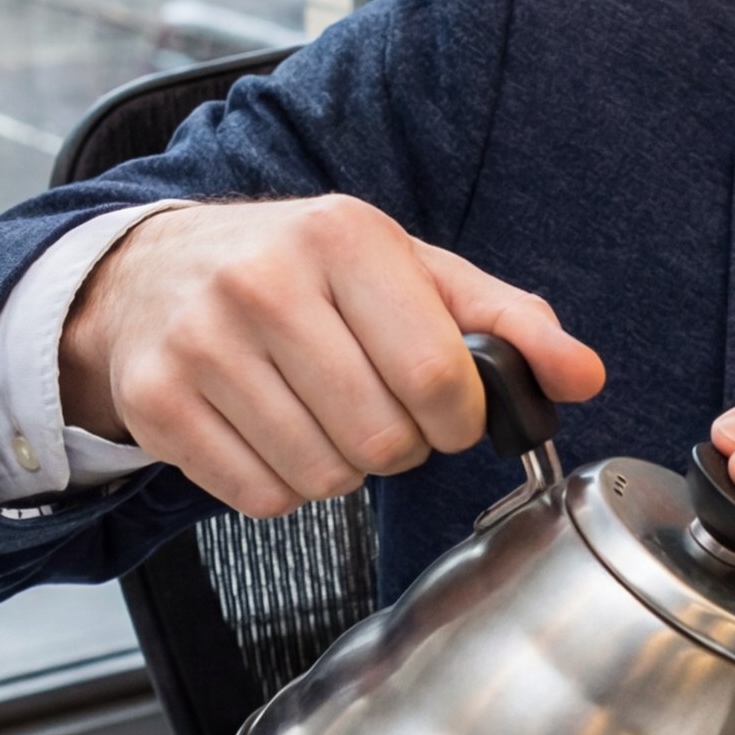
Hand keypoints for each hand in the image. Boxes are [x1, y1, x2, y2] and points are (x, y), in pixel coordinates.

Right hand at [57, 198, 603, 515]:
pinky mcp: (158, 402)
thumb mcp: (409, 272)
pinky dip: (282, 487)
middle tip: (376, 410)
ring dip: (341, 469)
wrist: (152, 274)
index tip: (446, 409)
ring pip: (323, 478)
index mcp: (341, 236)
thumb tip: (583, 375)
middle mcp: (263, 282)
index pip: (437, 378)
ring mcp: (201, 343)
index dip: (458, 418)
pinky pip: (261, 498)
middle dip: (399, 446)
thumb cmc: (301, 274)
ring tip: (320, 416)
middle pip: (382, 438)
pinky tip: (271, 433)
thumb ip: (506, 323)